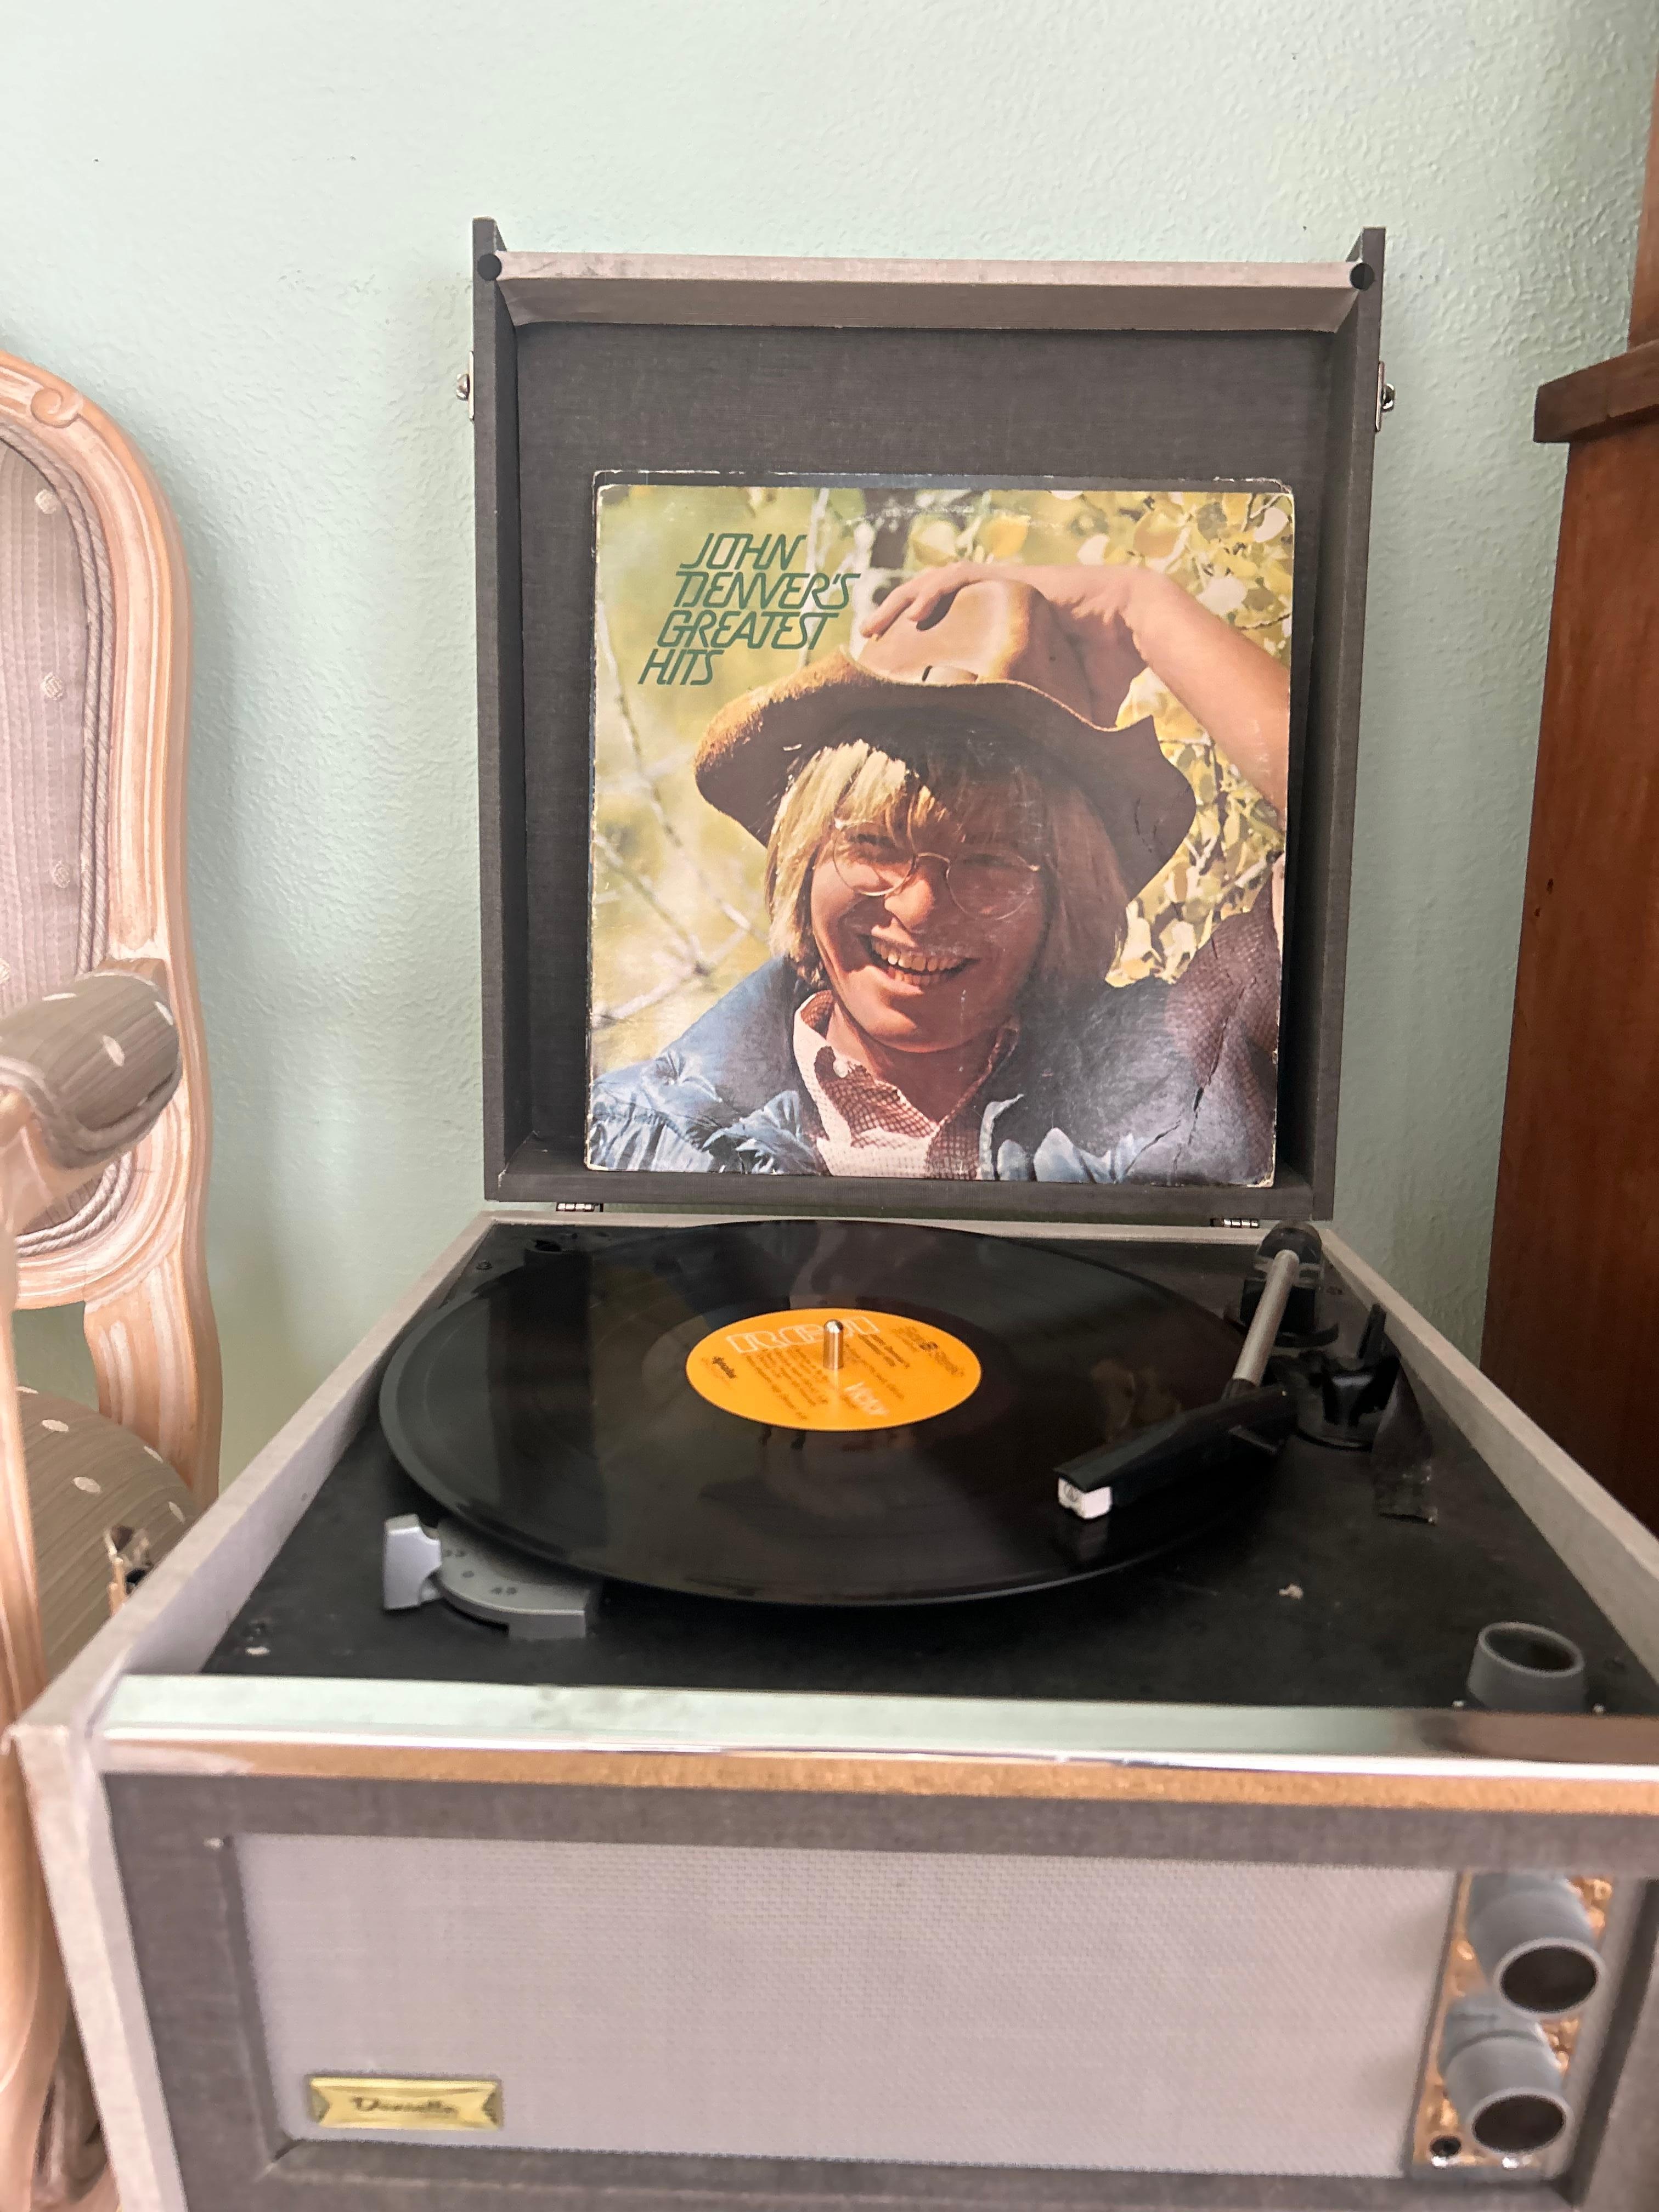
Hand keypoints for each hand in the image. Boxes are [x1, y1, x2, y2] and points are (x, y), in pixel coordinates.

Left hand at [862, 561, 1146, 726]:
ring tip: (872, 626)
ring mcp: (1006, 585)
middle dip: (895, 617)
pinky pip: (963, 577)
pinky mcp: (1015, 577)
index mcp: (1007, 625)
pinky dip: (932, 592)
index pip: (951, 625)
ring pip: (938, 584)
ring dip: (901, 602)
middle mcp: (1001, 600)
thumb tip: (1053, 782)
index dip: (920, 640)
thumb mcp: (1071, 708)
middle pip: (934, 602)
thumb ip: (1054, 732)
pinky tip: (909, 612)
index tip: (893, 665)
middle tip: (865, 642)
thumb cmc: (1112, 669)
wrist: (1139, 632)